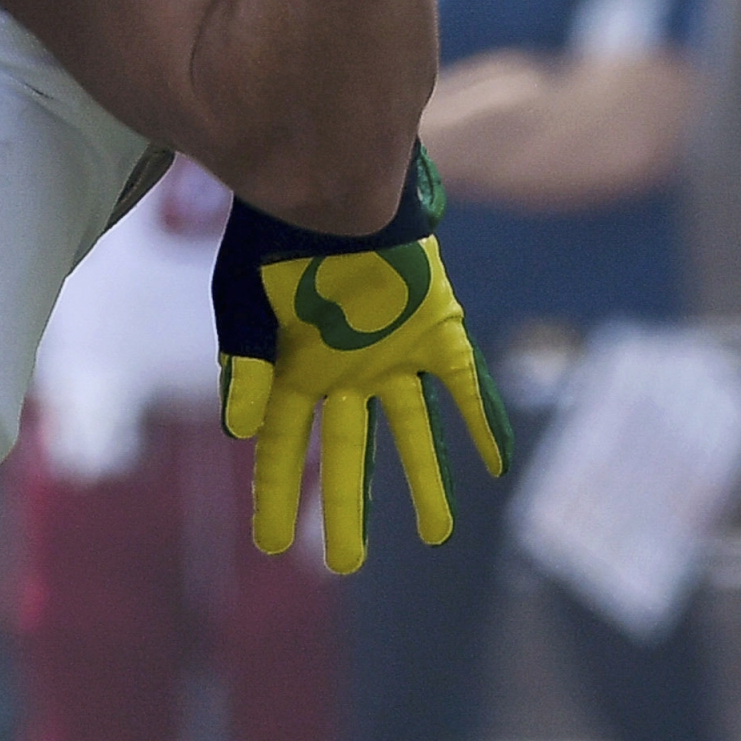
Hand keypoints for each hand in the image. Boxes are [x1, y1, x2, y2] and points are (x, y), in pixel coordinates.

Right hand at [218, 228, 512, 571]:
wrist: (329, 178)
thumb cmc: (273, 237)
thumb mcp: (242, 302)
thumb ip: (243, 363)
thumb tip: (241, 430)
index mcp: (294, 369)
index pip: (282, 446)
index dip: (275, 493)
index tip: (270, 542)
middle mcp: (345, 372)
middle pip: (347, 454)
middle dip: (345, 508)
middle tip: (346, 562)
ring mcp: (391, 355)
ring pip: (412, 433)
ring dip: (424, 482)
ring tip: (436, 533)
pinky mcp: (436, 329)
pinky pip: (465, 384)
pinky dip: (482, 420)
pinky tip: (499, 460)